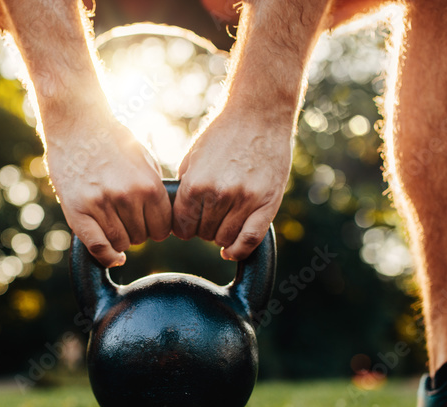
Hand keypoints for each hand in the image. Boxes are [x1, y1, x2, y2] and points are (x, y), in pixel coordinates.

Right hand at [44, 116, 170, 266]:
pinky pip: (98, 247)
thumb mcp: (145, 161)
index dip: (157, 228)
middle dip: (138, 231)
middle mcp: (127, 197)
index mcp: (149, 185)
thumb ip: (155, 191)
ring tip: (115, 222)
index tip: (149, 223)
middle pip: (142, 237)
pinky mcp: (78, 211)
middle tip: (127, 218)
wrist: (77, 124)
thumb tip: (164, 223)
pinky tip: (114, 256)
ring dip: (121, 239)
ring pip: (121, 243)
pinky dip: (107, 257)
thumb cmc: (113, 141)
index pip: (163, 228)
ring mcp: (101, 205)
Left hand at [174, 107, 293, 259]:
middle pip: (203, 233)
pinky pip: (250, 240)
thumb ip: (186, 187)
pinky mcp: (267, 203)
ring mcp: (245, 200)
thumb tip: (178, 215)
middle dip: (202, 228)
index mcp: (196, 183)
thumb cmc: (223, 133)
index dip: (182, 228)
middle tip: (209, 217)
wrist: (259, 115)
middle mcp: (219, 194)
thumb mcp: (193, 157)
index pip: (182, 225)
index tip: (188, 225)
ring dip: (220, 236)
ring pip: (225, 238)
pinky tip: (231, 250)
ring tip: (222, 222)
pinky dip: (239, 251)